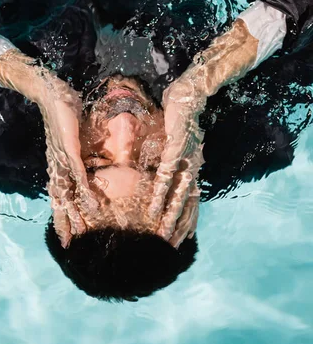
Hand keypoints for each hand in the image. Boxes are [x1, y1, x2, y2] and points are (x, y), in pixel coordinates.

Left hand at [35, 70, 97, 245]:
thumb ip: (84, 153)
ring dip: (76, 214)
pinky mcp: (68, 149)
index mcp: (58, 166)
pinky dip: (85, 191)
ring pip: (68, 193)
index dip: (62, 217)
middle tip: (70, 246)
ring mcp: (62, 159)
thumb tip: (96, 163)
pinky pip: (78, 174)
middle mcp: (57, 167)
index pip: (60, 196)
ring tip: (84, 232)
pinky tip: (92, 204)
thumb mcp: (76, 139)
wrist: (51, 93)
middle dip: (65, 224)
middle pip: (60, 201)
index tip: (68, 237)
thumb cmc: (64, 115)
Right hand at [148, 73, 205, 234]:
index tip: (180, 240)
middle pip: (187, 205)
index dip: (188, 222)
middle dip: (178, 228)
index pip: (192, 202)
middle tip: (169, 248)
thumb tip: (156, 172)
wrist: (190, 95)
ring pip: (177, 196)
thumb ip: (167, 160)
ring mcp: (185, 161)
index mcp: (192, 169)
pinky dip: (159, 194)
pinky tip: (152, 207)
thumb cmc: (180, 119)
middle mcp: (192, 169)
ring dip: (168, 218)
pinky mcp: (175, 150)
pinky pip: (165, 177)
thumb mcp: (175, 144)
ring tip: (160, 236)